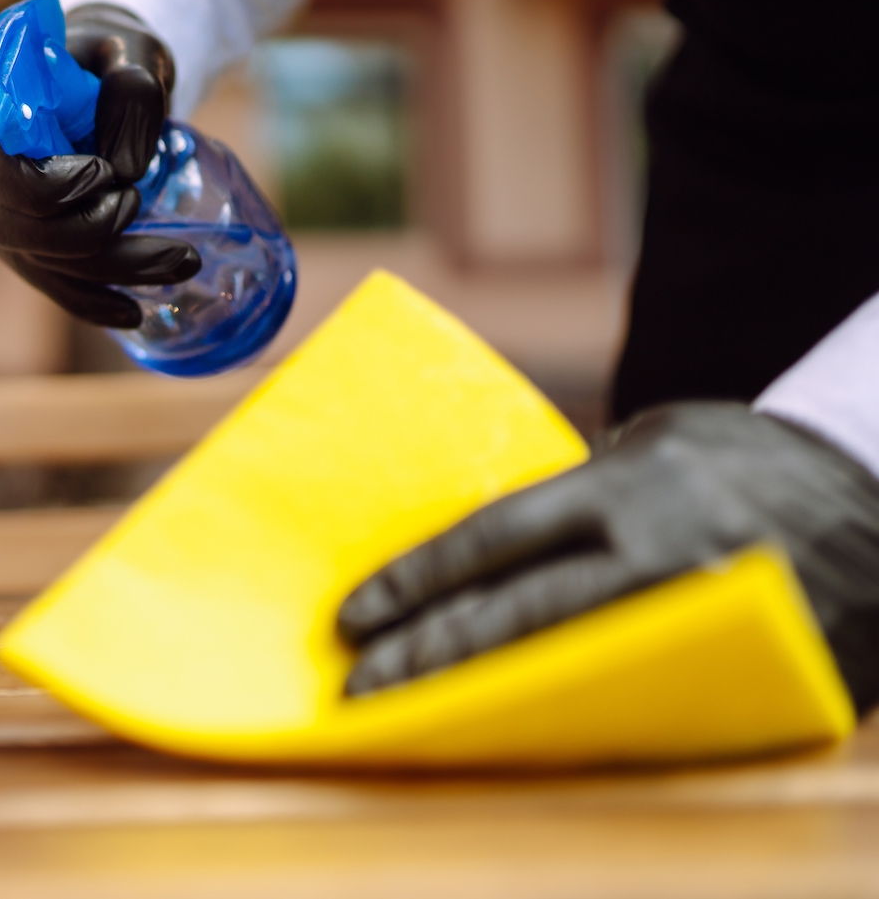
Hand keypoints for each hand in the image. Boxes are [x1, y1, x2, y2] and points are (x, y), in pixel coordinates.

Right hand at [0, 2, 197, 328]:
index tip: (104, 172)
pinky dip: (93, 300)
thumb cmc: (109, 55)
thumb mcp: (130, 50)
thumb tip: (127, 168)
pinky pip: (52, 283)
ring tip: (180, 259)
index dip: (46, 187)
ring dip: (112, 268)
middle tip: (141, 202)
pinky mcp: (20, 242)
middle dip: (88, 232)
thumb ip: (132, 90)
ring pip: (43, 260)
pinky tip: (133, 310)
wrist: (102, 77)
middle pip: (15, 227)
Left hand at [336, 402, 878, 711]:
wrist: (875, 491)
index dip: (417, 582)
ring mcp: (700, 622)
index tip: (353, 617)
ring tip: (420, 718)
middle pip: (516, 617)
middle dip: (429, 654)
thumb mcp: (654, 444)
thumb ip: (575, 489)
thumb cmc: (740, 460)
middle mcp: (656, 555)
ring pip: (568, 671)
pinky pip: (640, 706)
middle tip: (360, 686)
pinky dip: (571, 721)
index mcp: (623, 488)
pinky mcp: (742, 674)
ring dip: (488, 698)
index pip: (493, 539)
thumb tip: (488, 537)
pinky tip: (519, 734)